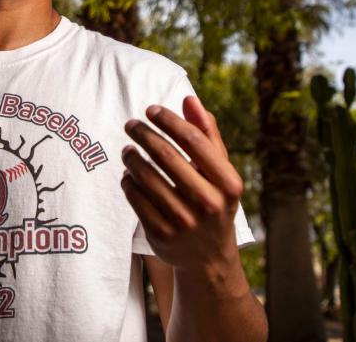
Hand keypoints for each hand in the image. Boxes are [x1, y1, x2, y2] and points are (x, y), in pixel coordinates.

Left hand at [121, 96, 244, 275]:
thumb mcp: (219, 172)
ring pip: (146, 176)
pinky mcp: (162, 234)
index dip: (169, 120)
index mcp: (228, 183)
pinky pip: (136, 198)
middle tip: (131, 124)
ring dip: (132, 157)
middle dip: (144, 134)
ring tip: (127, 149)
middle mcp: (209, 203)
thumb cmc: (213, 200)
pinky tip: (129, 174)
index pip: (194, 140)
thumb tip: (189, 99)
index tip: (151, 109)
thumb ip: (207, 134)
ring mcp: (185, 221)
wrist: (209, 257)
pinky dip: (129, 181)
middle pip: (166, 155)